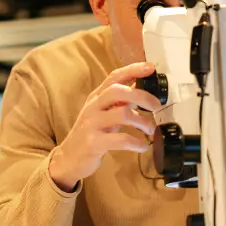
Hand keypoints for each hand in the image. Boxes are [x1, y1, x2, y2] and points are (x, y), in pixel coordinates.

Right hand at [49, 62, 161, 190]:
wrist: (69, 158)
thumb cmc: (90, 134)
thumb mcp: (103, 114)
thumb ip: (120, 102)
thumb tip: (140, 89)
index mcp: (96, 98)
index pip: (114, 77)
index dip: (133, 70)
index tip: (151, 68)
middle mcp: (93, 107)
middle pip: (118, 91)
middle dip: (142, 96)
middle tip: (157, 106)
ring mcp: (92, 124)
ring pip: (122, 114)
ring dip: (143, 122)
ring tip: (150, 130)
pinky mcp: (94, 143)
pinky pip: (120, 139)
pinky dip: (136, 143)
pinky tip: (142, 146)